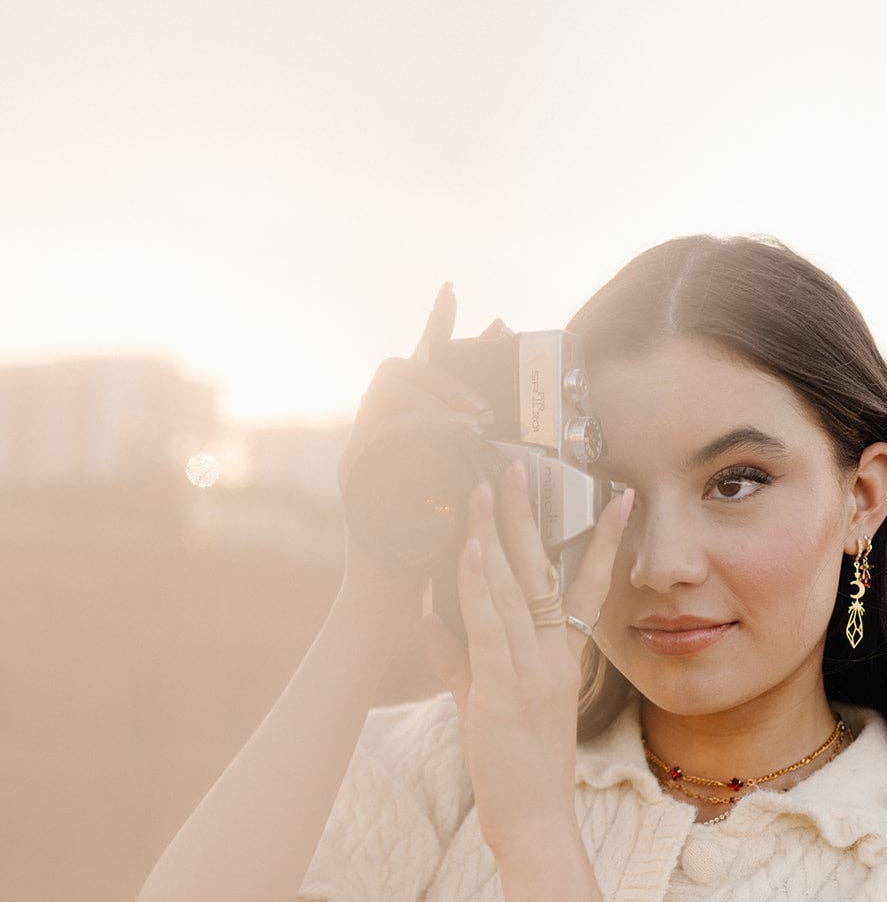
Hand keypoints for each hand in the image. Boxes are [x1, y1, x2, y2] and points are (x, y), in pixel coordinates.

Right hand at [337, 282, 492, 611]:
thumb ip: (479, 459)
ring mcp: (361, 454)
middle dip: (444, 373)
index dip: (434, 327)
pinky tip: (455, 435)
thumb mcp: (467, 498)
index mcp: (403, 435)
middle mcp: (375, 437)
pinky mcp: (355, 477)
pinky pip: (382, 431)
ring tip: (476, 419)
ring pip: (388, 393)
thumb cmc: (436, 562)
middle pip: (399, 369)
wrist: (394, 609)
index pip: (417, 366)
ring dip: (436, 397)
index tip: (455, 292)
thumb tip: (517, 427)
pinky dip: (420, 427)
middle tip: (484, 403)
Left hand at [417, 458, 634, 859]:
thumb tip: (432, 622)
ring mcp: (532, 674)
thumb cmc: (518, 774)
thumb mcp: (490, 708)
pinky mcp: (505, 693)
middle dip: (527, 518)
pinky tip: (470, 550)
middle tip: (518, 466)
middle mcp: (554, 661)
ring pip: (514, 591)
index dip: (601, 541)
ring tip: (484, 487)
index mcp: (561, 663)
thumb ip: (459, 661)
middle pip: (543, 573)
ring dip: (496, 536)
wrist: (536, 826)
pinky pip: (491, 629)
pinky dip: (479, 587)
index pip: (587, 588)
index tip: (617, 498)